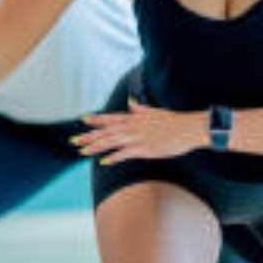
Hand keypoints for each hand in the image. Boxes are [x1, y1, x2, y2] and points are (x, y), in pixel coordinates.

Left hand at [75, 99, 205, 163]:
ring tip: (82, 151)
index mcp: (135, 117)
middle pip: (106, 131)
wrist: (189, 128)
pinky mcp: (145, 149)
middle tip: (74, 141)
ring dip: (96, 147)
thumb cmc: (173, 121)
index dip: (96, 120)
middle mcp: (133, 126)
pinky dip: (114, 157)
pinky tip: (104, 161)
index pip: (111, 118)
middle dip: (89, 136)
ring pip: (112, 142)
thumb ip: (139, 108)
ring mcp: (138, 137)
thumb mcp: (154, 112)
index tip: (82, 120)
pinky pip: (125, 153)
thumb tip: (130, 101)